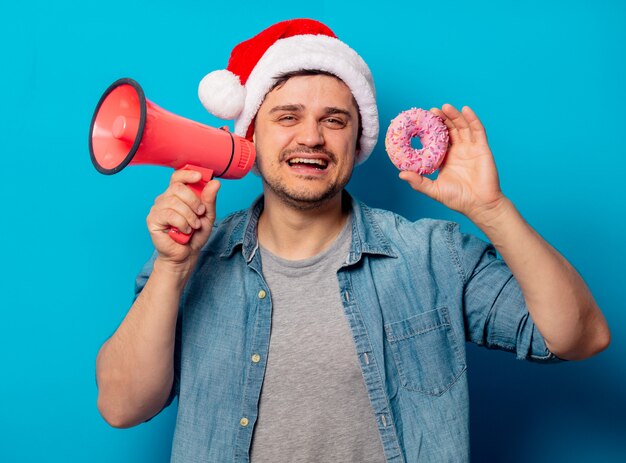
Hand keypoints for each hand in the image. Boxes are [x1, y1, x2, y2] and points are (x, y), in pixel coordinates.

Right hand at [146, 169, 219, 270]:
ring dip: (189, 216)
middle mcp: (165, 199)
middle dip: (194, 201)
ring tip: (193, 226)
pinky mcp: (153, 220)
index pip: (178, 176)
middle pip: (178, 188)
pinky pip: (169, 215)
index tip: (199, 176)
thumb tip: (215, 183)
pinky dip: (182, 223)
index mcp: (177, 195)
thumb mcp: (207, 216)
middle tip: (200, 213)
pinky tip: (185, 230)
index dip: (187, 174)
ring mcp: (157, 209)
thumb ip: (210, 199)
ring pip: (174, 202)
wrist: (186, 254)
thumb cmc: (195, 235)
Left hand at [399, 104, 505, 222]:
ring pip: (462, 127)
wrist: (480, 205)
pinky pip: (478, 130)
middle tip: (431, 111)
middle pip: (449, 130)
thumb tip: (401, 174)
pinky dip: (472, 119)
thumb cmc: (458, 199)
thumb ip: (419, 182)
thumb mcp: (434, 190)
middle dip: (441, 119)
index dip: (431, 130)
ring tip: (445, 107)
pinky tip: (465, 109)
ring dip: (454, 116)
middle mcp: (458, 151)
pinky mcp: (482, 148)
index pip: (437, 140)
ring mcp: (471, 148)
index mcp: (446, 159)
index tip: (421, 121)